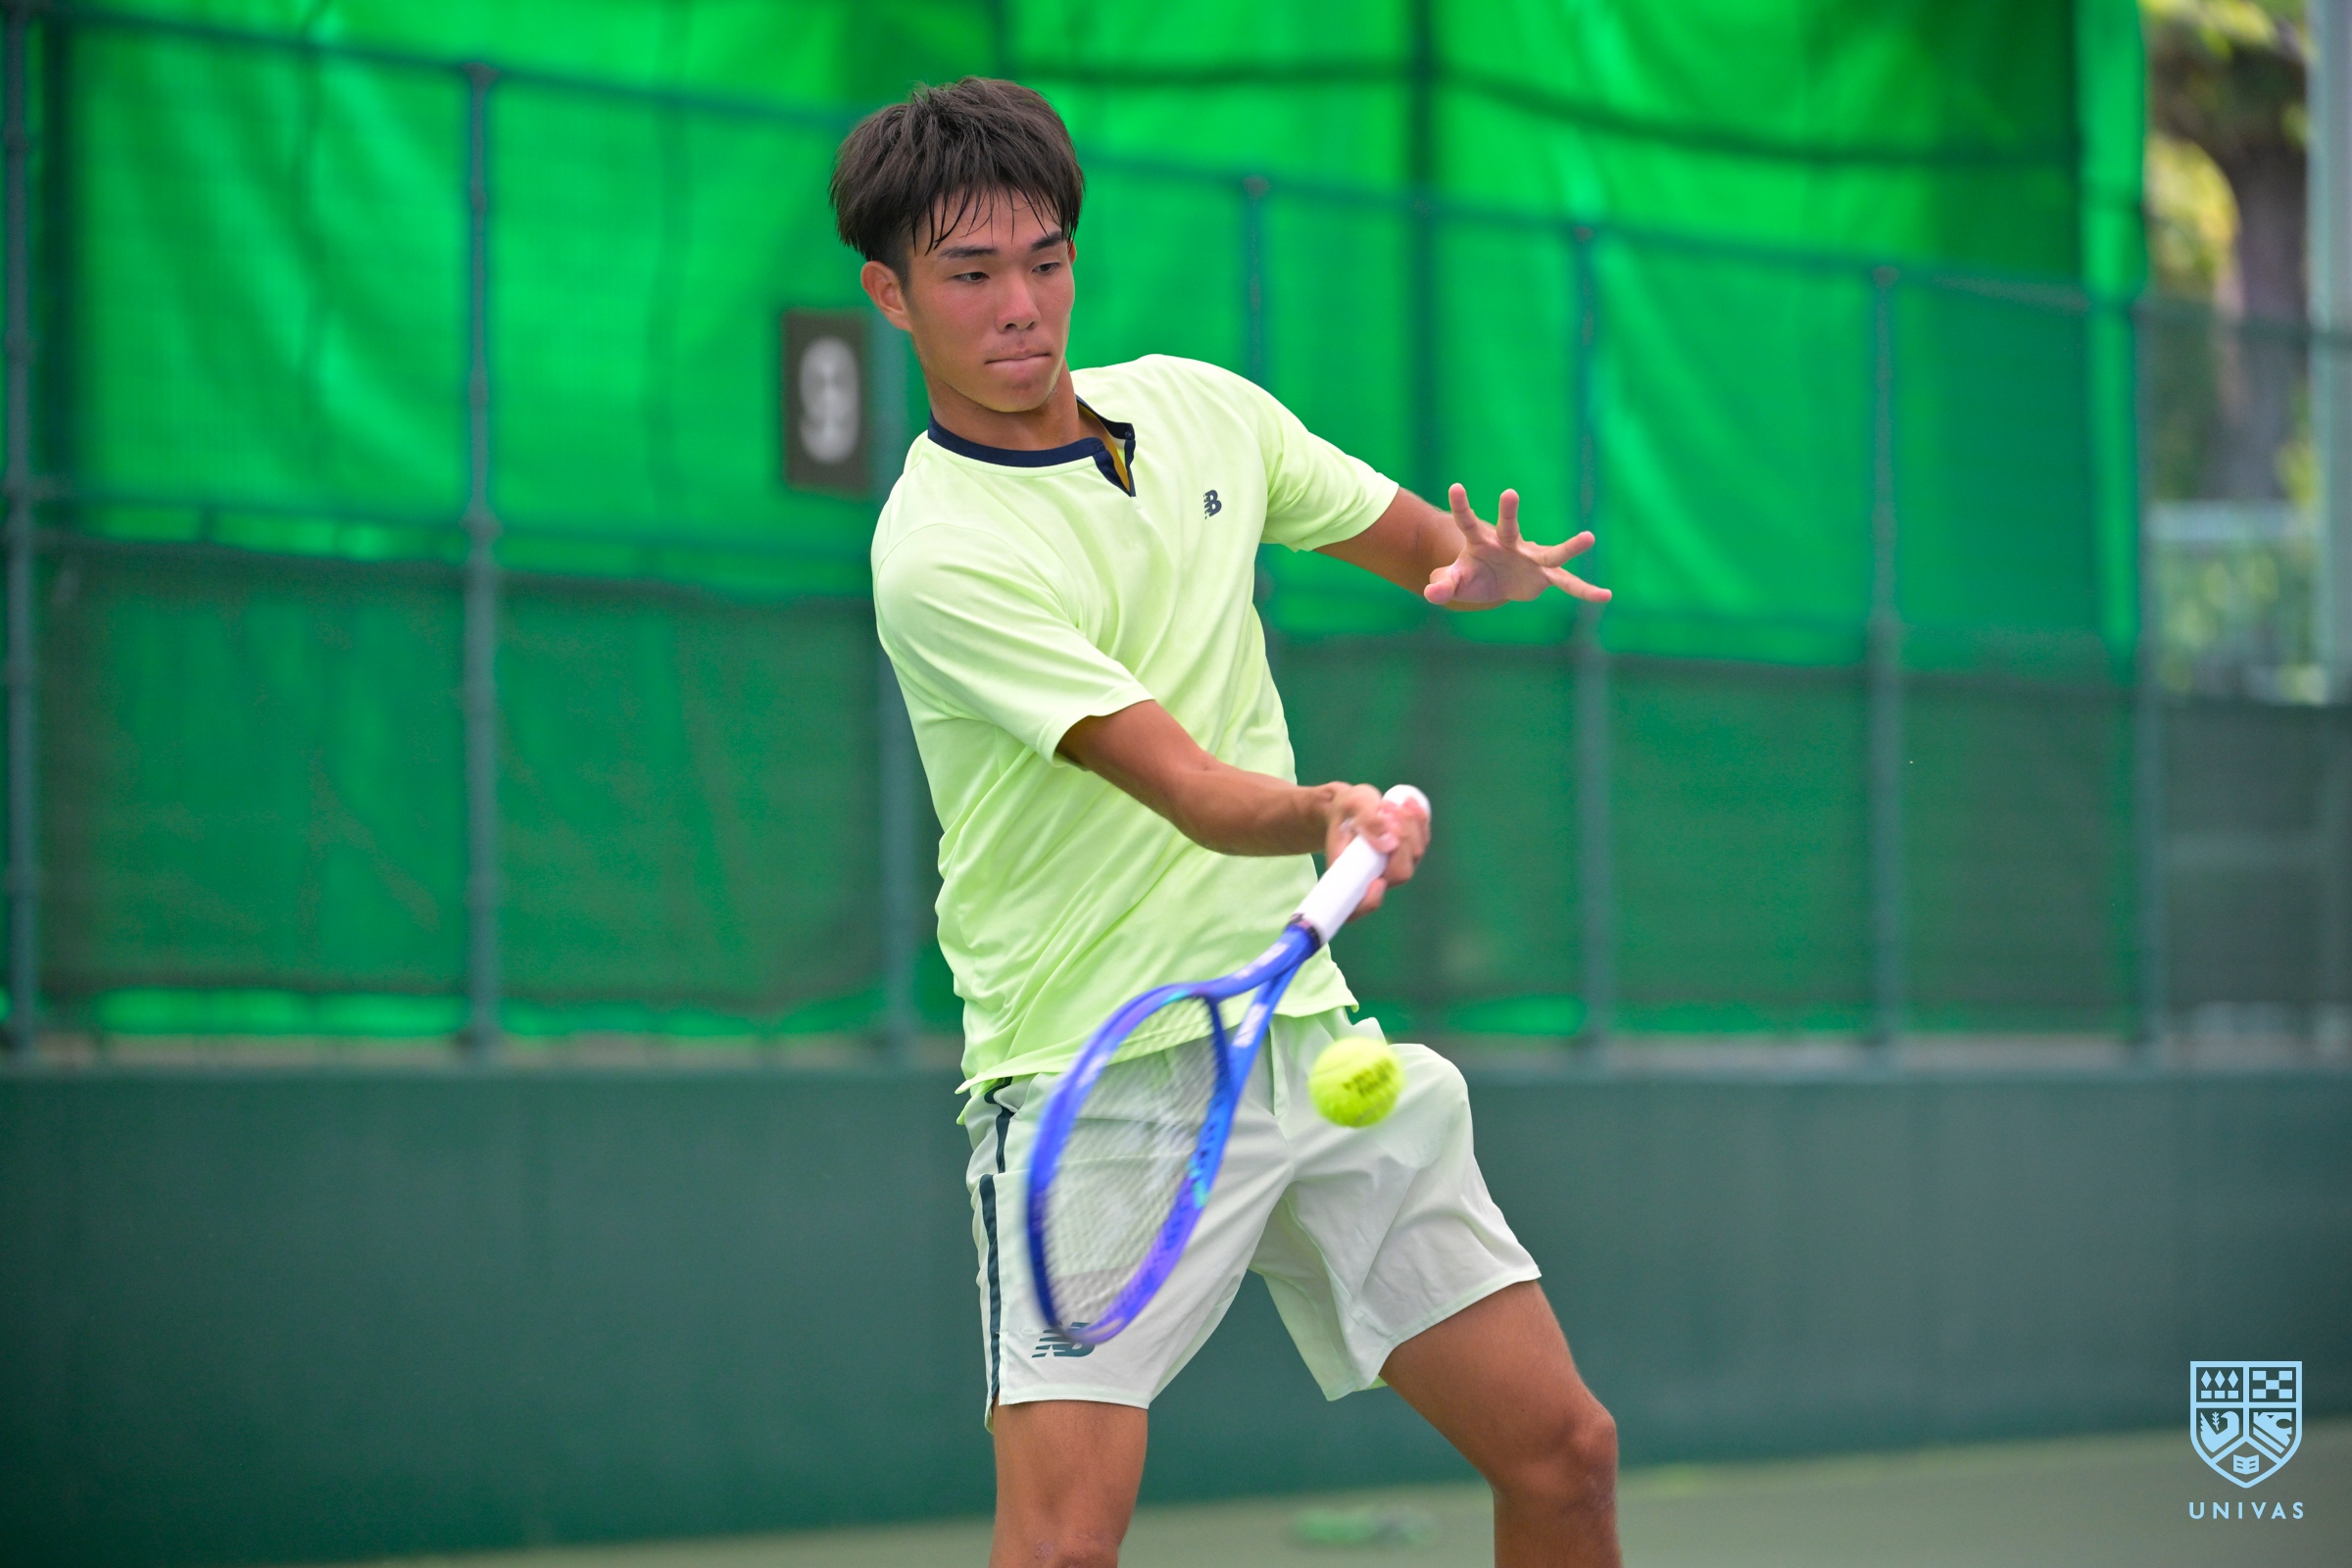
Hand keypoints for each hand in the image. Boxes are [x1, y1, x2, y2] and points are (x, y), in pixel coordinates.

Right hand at [1320, 784, 1431, 920]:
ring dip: (1409, 825)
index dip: (1370, 901)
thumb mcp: (1350, 806)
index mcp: (1349, 876)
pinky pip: (1422, 840)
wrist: (1350, 806)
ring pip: (1415, 853)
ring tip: (1389, 803)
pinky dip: (1418, 820)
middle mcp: (1375, 877)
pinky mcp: (1408, 852)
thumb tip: (1389, 844)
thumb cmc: (1344, 810)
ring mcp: (1395, 866)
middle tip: (1386, 811)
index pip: (1359, 905)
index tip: (1377, 882)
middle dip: (1401, 840)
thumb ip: (1367, 821)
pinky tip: (1408, 802)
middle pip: (1400, 872)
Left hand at [1423, 485, 1610, 608]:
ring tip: (1590, 537)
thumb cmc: (1474, 575)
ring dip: (1569, 547)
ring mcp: (1530, 558)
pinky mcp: (1546, 575)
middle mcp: (1508, 544)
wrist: (1496, 582)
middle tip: (1508, 492)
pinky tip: (1605, 596)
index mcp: (1481, 541)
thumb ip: (1443, 584)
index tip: (1455, 487)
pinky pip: (1568, 583)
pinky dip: (1585, 591)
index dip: (1461, 506)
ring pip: (1551, 553)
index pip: (1467, 522)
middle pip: (1507, 526)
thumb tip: (1431, 593)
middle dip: (1508, 512)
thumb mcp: (1456, 582)